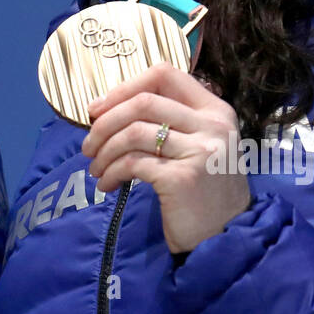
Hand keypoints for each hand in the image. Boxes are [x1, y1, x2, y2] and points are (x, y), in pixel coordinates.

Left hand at [82, 63, 248, 254]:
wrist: (224, 239)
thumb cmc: (202, 192)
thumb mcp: (197, 146)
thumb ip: (169, 121)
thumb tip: (106, 107)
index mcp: (216, 110)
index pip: (165, 75)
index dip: (125, 87)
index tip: (98, 109)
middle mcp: (213, 126)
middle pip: (143, 102)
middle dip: (105, 121)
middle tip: (88, 144)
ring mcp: (200, 151)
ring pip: (133, 132)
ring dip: (104, 150)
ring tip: (95, 168)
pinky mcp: (183, 178)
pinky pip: (133, 163)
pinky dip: (111, 172)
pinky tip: (106, 184)